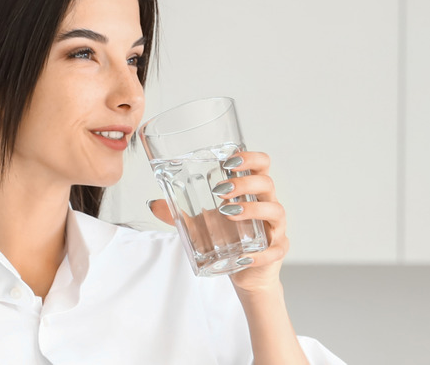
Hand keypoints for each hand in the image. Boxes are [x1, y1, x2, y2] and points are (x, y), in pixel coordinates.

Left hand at [148, 151, 288, 295]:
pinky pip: (275, 250)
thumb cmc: (228, 238)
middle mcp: (267, 205)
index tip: (229, 161)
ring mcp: (275, 228)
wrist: (245, 271)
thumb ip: (179, 212)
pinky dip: (260, 253)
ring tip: (229, 212)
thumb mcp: (201, 223)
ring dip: (253, 209)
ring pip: (276, 211)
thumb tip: (153, 204)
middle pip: (267, 183)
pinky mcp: (277, 251)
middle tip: (220, 190)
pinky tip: (244, 256)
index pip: (261, 166)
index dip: (251, 158)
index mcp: (252, 192)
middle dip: (245, 183)